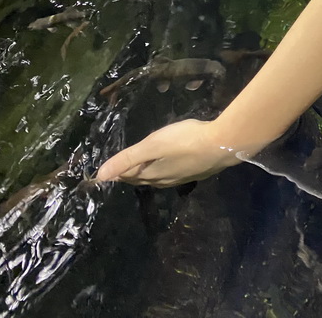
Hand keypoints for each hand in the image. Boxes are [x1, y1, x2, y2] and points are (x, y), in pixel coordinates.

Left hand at [96, 119, 240, 187]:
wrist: (222, 145)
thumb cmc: (184, 142)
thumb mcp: (152, 145)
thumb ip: (127, 158)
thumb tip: (99, 176)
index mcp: (151, 174)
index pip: (127, 175)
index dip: (115, 172)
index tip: (105, 170)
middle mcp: (164, 180)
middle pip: (141, 178)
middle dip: (129, 173)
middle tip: (120, 168)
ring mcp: (181, 176)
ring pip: (157, 177)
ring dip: (146, 172)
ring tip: (141, 166)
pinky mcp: (195, 171)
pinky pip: (172, 173)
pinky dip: (163, 169)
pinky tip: (170, 163)